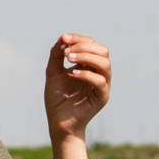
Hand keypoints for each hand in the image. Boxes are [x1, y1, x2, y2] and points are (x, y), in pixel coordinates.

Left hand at [45, 34, 111, 158]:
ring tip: (70, 59)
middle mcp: (98, 72)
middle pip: (103, 50)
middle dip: (85, 46)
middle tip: (68, 52)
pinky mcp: (102, 97)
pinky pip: (101, 81)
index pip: (91, 44)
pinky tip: (72, 74)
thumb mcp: (53, 72)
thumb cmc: (57, 98)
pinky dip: (87, 74)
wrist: (58, 121)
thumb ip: (56, 55)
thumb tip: (62, 37)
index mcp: (88, 65)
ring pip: (105, 63)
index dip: (78, 39)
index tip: (64, 39)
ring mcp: (102, 85)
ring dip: (87, 57)